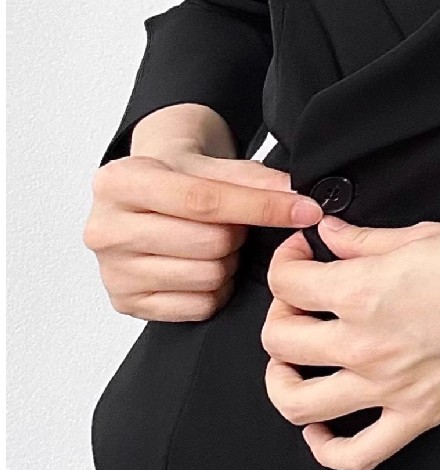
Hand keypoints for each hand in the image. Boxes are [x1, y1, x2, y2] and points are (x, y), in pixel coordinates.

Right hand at [84, 103, 322, 321]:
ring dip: (228, 262)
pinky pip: (197, 306)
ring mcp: (112, 271)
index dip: (262, 207)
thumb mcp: (211, 163)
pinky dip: (214, 289)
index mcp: (119, 182)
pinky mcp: (126, 303)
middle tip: (233, 225)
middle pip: (209, 242)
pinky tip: (200, 266)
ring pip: (207, 276)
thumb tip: (299, 197)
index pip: (204, 200)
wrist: (143, 193)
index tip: (304, 210)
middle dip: (238, 234)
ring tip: (213, 244)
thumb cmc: (177, 177)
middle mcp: (105, 229)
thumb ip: (255, 179)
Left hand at [261, 215, 439, 469]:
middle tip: (302, 302)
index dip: (286, 262)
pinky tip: (322, 430)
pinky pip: (356, 452)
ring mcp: (389, 387)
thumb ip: (366, 240)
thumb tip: (333, 235)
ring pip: (298, 403)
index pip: (286, 283)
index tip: (304, 256)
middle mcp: (366, 344)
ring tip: (292, 365)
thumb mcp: (425, 234)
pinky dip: (325, 449)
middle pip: (279, 341)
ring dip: (281, 382)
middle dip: (280, 314)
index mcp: (363, 291)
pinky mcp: (419, 416)